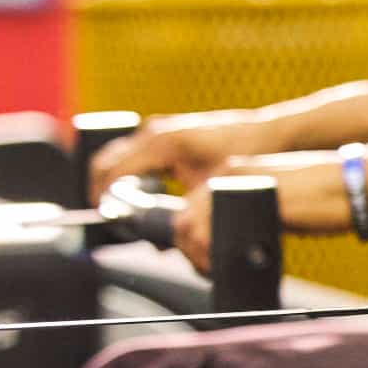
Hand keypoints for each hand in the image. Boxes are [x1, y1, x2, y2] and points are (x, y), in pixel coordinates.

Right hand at [88, 110, 274, 205]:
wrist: (266, 135)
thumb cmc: (240, 160)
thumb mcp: (208, 192)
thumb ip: (182, 213)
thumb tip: (161, 239)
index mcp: (161, 144)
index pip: (112, 171)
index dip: (103, 198)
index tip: (105, 219)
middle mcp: (154, 131)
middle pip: (106, 160)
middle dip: (100, 189)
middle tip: (110, 216)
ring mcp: (159, 128)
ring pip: (117, 154)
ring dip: (113, 180)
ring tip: (123, 207)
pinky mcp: (166, 131)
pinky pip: (133, 151)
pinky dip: (127, 170)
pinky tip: (140, 191)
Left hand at [173, 152, 356, 268]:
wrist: (355, 183)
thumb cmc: (328, 195)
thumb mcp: (279, 200)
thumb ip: (253, 213)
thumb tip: (233, 242)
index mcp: (236, 171)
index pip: (191, 206)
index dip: (191, 238)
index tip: (202, 259)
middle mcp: (231, 173)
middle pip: (183, 216)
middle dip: (188, 250)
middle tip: (206, 270)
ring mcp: (238, 186)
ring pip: (191, 225)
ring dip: (196, 255)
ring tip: (213, 272)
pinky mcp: (247, 202)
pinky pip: (212, 233)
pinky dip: (211, 256)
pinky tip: (224, 268)